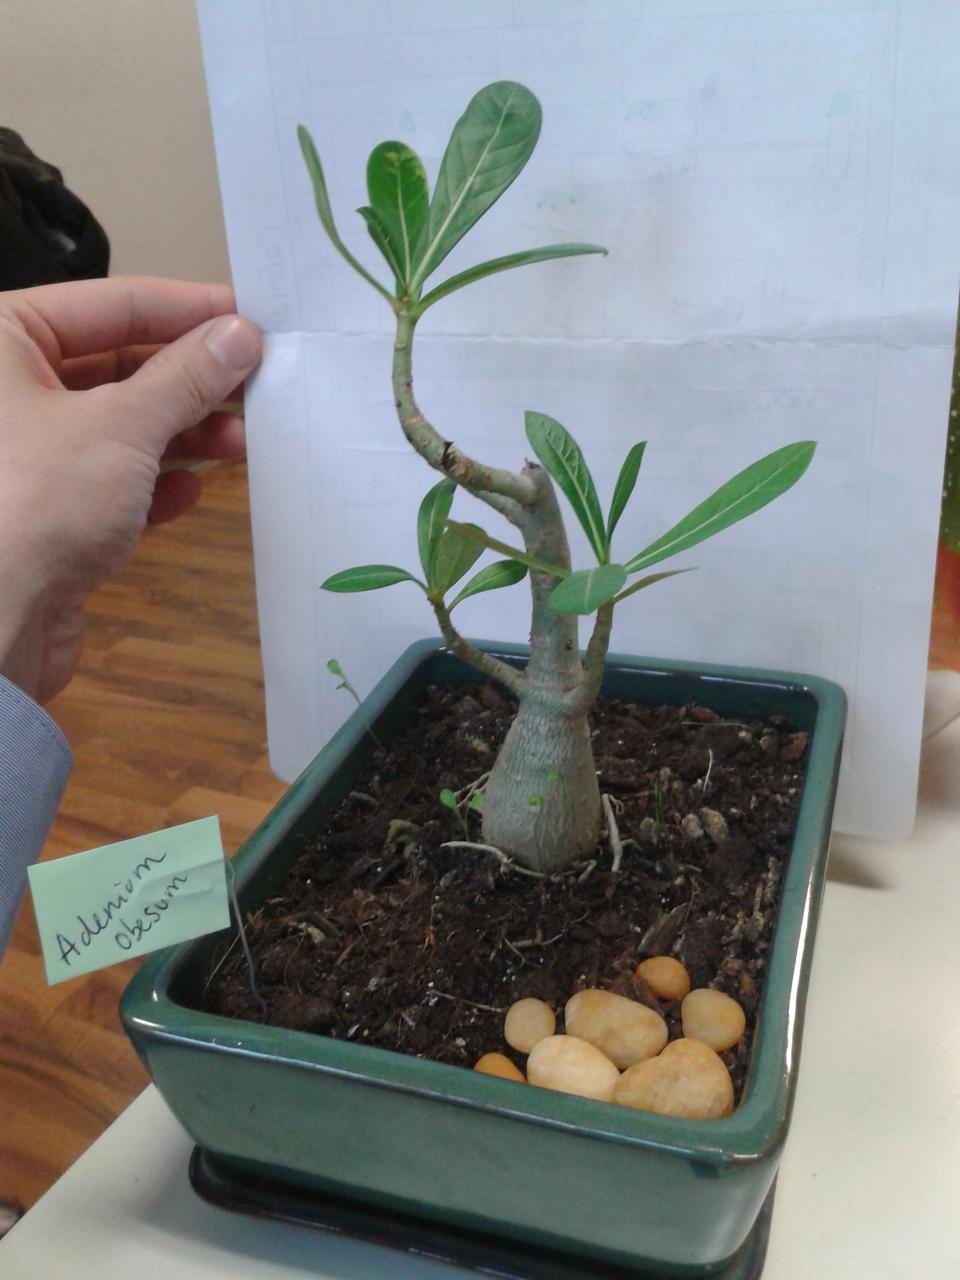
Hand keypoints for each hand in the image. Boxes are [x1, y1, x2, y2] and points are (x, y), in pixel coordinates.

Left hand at [0, 276, 262, 702]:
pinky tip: (195, 489)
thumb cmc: (33, 504)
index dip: (188, 309)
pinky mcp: (42, 511)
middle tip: (259, 385)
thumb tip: (240, 335)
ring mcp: (24, 454)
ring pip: (119, 424)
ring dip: (184, 431)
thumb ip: (186, 376)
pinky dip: (155, 481)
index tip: (252, 320)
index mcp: (3, 339)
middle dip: (191, 379)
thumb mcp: (122, 425)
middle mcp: (7, 390)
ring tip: (242, 441)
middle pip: (116, 363)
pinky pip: (110, 479)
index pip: (110, 303)